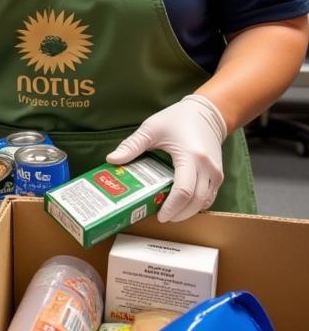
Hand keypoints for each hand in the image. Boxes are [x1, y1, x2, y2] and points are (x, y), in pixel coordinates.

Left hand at [106, 94, 226, 222]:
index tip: (159, 216)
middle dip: (179, 214)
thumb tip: (111, 160)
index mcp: (191, 156)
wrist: (206, 113)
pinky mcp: (219, 174)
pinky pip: (210, 196)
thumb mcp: (151, 129)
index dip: (172, 208)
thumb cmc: (177, 119)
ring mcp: (216, 172)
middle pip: (196, 201)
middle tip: (162, 217)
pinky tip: (182, 205)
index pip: (183, 191)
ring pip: (205, 202)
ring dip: (188, 211)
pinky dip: (197, 204)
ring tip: (170, 212)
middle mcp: (207, 167)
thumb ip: (132, 145)